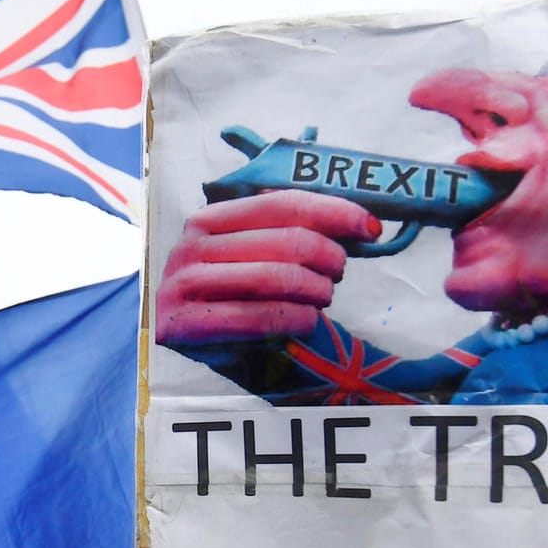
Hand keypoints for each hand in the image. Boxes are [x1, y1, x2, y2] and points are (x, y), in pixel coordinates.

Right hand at [154, 190, 378, 344]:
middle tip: (337, 274)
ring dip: (315, 290)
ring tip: (323, 299)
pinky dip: (293, 319)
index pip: (280, 204)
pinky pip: (255, 317)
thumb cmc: (224, 297)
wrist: (177, 344)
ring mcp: (183, 283)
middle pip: (284, 240)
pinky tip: (308, 321)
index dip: (332, 212)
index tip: (370, 227)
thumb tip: (355, 224)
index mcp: (209, 219)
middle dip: (327, 257)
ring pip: (274, 277)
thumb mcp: (245, 257)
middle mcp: (192, 245)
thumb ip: (281, 234)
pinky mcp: (182, 324)